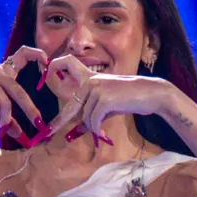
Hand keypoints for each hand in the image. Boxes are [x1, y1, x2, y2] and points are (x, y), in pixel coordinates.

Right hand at [0, 46, 47, 142]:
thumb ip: (3, 118)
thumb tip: (18, 134)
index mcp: (2, 71)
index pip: (23, 54)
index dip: (37, 55)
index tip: (48, 62)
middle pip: (19, 90)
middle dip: (30, 110)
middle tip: (38, 124)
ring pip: (5, 101)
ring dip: (5, 116)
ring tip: (1, 124)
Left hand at [41, 54, 177, 144]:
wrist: (151, 94)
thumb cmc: (128, 99)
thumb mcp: (106, 106)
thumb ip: (89, 115)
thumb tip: (75, 132)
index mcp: (90, 76)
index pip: (68, 62)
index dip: (55, 66)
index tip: (45, 74)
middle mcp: (91, 80)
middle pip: (71, 105)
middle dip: (59, 121)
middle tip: (48, 132)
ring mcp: (96, 88)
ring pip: (85, 117)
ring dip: (93, 128)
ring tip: (102, 130)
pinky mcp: (103, 99)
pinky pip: (93, 121)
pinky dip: (97, 130)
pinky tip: (103, 133)